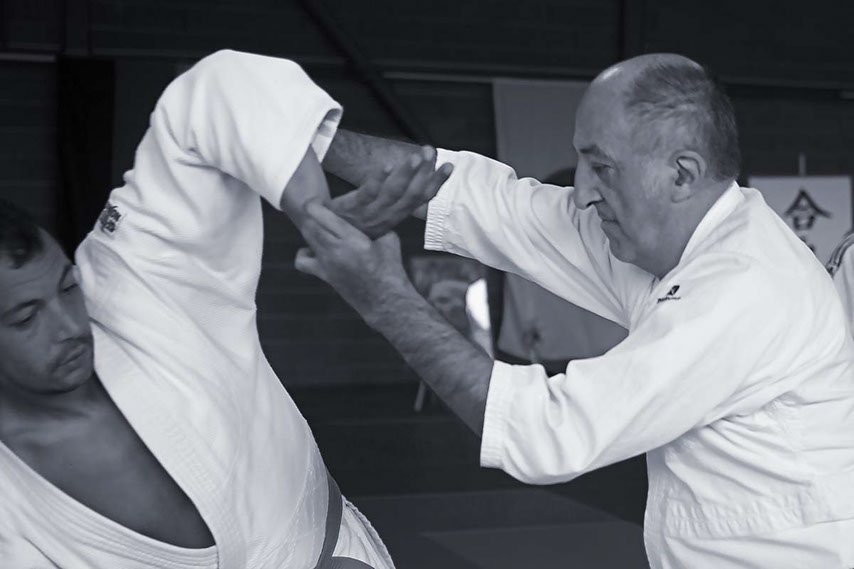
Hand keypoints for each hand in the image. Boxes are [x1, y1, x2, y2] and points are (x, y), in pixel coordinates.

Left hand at [295, 201, 410, 319]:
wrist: (386, 302)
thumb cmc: (391, 270)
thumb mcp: (390, 241)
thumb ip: (377, 227)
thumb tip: (370, 216)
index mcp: (352, 240)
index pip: (322, 216)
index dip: (314, 205)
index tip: (317, 200)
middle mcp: (335, 251)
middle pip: (310, 226)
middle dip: (312, 215)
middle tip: (319, 210)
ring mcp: (327, 265)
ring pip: (307, 239)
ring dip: (311, 229)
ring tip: (320, 226)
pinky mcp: (325, 276)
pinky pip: (303, 262)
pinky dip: (304, 253)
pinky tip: (315, 250)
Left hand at [328, 146, 452, 238]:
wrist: (321, 231)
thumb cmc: (351, 222)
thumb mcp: (378, 213)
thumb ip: (395, 197)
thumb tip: (416, 174)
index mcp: (394, 217)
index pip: (421, 199)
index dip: (436, 183)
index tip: (449, 166)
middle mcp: (385, 217)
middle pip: (411, 195)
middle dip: (424, 173)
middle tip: (431, 152)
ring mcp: (368, 214)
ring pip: (392, 193)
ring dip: (406, 174)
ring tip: (416, 157)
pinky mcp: (350, 208)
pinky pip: (366, 194)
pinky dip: (377, 180)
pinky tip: (386, 165)